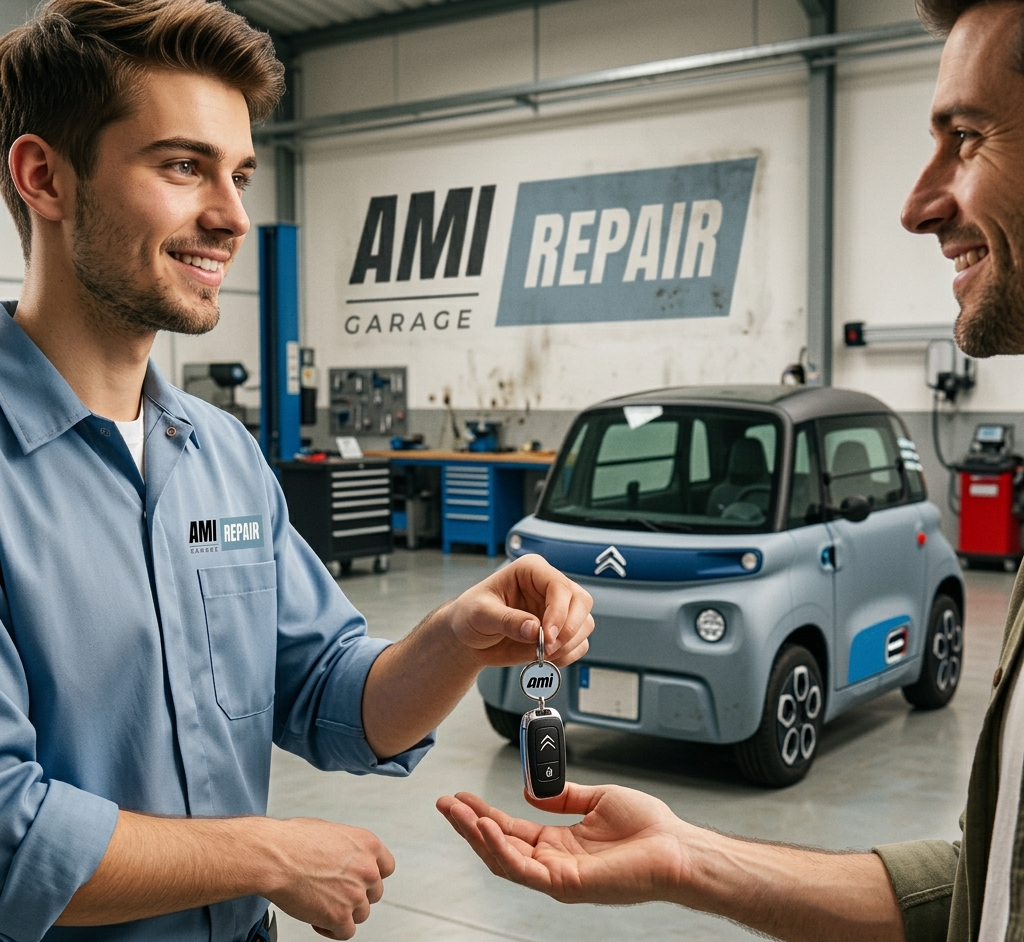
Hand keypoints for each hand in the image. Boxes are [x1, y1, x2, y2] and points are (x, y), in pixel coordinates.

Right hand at [264, 818, 394, 939]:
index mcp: (368, 844)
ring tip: (320, 903)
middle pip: (374, 893)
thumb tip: (345, 857)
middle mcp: (368, 869)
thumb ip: (348, 847)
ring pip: (360, 914)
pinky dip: (332, 929)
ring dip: (343, 912)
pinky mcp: (340, 916)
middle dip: (355, 895)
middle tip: (334, 892)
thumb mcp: (331, 831)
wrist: (275, 857)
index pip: (387, 868)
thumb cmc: (294, 841)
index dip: (372, 876)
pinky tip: (317, 918)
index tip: (360, 881)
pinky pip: (346, 932)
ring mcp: (355, 894)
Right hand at [436, 784, 686, 904]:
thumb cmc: (648, 828)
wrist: (676, 846)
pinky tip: (487, 828)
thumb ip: (563, 796)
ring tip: (458, 812)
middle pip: (499, 845)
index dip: (483, 813)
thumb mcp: (597, 799)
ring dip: (477, 835)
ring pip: (504, 860)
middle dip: (468, 825)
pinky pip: (525, 869)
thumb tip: (531, 790)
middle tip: (445, 803)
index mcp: (559, 844)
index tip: (461, 797)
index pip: (510, 829)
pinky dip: (502, 848)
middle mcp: (554, 862)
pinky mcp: (568, 883)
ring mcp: (559, 876)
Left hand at [446, 554, 593, 667]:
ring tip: (541, 654)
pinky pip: (579, 643)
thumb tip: (533, 629)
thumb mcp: (480, 614)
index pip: (559, 586)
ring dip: (568, 644)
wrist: (469, 639)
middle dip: (568, 629)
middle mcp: (548, 587)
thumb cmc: (470, 615)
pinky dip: (567, 655)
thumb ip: (507, 620)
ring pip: (584, 623)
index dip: (559, 612)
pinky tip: (546, 659)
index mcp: (531, 571)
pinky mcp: (559, 631)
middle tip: (547, 648)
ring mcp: (557, 610)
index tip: (546, 636)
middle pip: (581, 602)